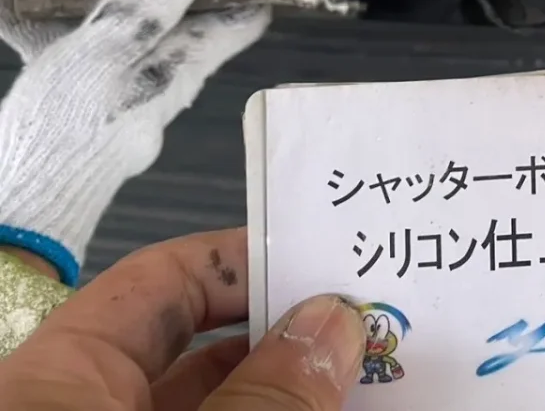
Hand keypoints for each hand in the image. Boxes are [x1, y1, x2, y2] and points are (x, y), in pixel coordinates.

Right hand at [0, 0, 270, 283]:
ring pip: (105, 11)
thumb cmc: (66, 128)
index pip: (238, 17)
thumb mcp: (108, 55)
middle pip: (165, 2)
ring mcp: (106, 83)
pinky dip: (35, 9)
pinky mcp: (60, 94)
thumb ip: (148, 2)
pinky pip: (55, 38)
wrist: (8, 207)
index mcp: (182, 65)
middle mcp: (153, 71)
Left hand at [0, 227, 366, 409]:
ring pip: (226, 406)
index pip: (159, 283)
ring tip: (372, 379)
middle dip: (289, 336)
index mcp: (60, 385)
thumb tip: (335, 324)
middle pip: (204, 352)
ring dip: (299, 390)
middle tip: (366, 325)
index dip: (243, 260)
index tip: (321, 261)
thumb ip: (261, 394)